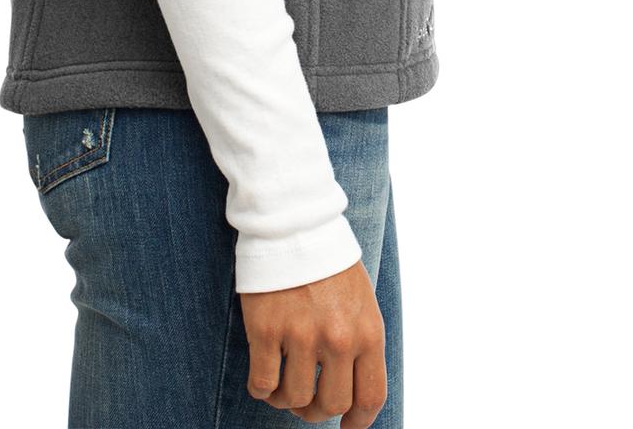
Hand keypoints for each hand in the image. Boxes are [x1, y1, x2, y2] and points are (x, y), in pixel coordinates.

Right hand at [240, 259, 386, 425]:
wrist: (292, 223)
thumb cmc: (327, 261)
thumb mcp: (361, 300)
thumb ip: (361, 341)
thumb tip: (354, 384)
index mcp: (367, 332)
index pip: (370, 397)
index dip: (358, 422)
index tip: (347, 428)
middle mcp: (338, 339)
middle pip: (331, 404)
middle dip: (317, 411)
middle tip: (306, 403)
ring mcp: (301, 335)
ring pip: (295, 399)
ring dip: (288, 401)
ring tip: (283, 389)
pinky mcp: (266, 329)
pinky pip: (263, 383)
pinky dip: (262, 390)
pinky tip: (263, 380)